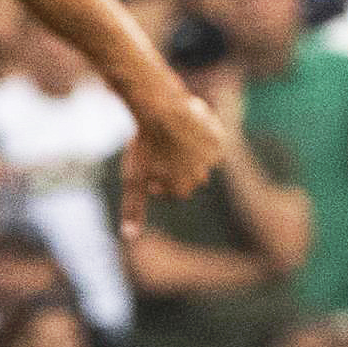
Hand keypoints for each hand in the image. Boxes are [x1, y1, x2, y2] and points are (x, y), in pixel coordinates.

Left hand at [119, 92, 224, 237]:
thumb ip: (134, 209)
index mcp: (181, 189)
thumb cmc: (143, 146)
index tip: (147, 164)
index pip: (170, 189)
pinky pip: (212, 140)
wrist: (159, 109)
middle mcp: (200, 177)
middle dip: (174, 165)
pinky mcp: (218, 138)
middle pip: (185, 174)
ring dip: (187, 149)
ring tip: (170, 135)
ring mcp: (211, 158)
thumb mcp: (133, 180)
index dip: (157, 177)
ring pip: (198, 157)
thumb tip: (129, 238)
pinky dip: (203, 135)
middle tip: (157, 147)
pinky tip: (187, 127)